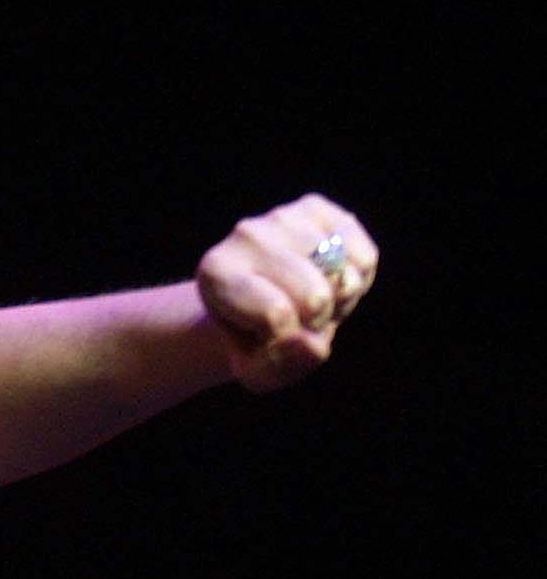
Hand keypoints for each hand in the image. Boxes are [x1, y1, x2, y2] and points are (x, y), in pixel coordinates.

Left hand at [195, 193, 377, 391]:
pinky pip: (363, 257)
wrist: (264, 302)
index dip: (289, 339)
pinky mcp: (317, 208)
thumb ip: (279, 367)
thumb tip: (308, 343)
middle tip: (297, 317)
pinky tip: (330, 278)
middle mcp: (243, 235)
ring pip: (342, 274)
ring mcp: (281, 217)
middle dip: (317, 319)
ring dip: (339, 299)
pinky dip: (358, 279)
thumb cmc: (258, 340)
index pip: (276, 315)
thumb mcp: (260, 370)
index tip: (272, 335)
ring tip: (311, 298)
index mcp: (215, 274)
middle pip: (314, 294)